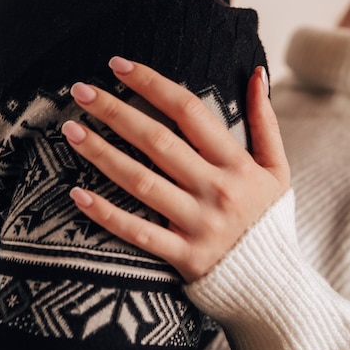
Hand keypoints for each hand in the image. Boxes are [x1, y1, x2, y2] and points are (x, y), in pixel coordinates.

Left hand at [62, 57, 289, 281]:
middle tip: (81, 90)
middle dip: (117, 112)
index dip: (153, 84)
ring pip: (141, 183)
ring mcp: (198, 225)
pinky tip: (78, 194)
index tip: (119, 66)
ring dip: (103, 155)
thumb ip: (266, 122)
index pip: (190, 113)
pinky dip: (106, 214)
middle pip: (159, 142)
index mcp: (237, 165)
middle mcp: (216, 190)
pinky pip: (138, 233)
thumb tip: (256, 74)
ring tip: (72, 130)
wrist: (271, 282)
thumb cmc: (268, 219)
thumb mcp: (277, 169)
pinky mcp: (183, 255)